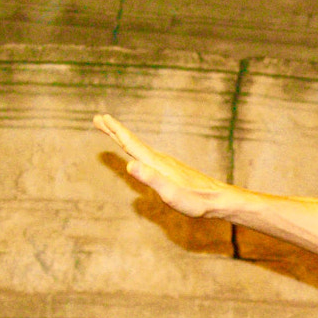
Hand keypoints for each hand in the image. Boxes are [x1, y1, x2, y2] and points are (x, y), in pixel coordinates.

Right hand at [94, 114, 235, 218]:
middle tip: (98, 118)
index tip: (101, 117)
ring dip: (125, 139)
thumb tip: (130, 165)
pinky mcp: (173, 171)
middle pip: (133, 143)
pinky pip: (150, 157)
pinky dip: (139, 151)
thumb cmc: (195, 201)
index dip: (115, 131)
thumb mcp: (170, 193)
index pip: (131, 144)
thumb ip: (151, 179)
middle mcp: (160, 160)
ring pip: (141, 149)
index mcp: (156, 164)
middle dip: (115, 131)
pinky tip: (141, 156)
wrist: (219, 201)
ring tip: (114, 133)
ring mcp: (167, 165)